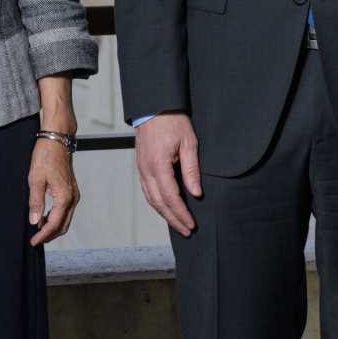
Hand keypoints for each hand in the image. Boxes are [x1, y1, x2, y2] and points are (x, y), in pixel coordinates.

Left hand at [28, 137, 79, 244]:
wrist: (57, 140)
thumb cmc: (46, 156)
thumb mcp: (35, 180)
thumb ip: (36, 202)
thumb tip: (34, 221)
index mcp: (64, 196)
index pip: (54, 224)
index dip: (43, 235)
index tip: (34, 241)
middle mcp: (73, 197)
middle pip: (63, 225)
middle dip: (50, 235)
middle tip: (36, 240)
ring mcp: (74, 194)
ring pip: (66, 219)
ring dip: (53, 227)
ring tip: (38, 230)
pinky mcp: (71, 190)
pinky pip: (66, 210)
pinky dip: (56, 217)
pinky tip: (45, 217)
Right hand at [135, 112, 201, 236]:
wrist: (154, 107)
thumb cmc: (173, 122)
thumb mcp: (189, 143)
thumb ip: (192, 170)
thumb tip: (196, 194)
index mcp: (159, 165)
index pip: (171, 197)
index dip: (181, 213)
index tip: (192, 224)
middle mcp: (147, 170)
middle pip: (159, 203)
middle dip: (173, 219)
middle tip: (187, 231)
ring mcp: (141, 169)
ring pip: (151, 199)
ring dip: (164, 214)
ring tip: (178, 224)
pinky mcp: (141, 166)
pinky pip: (147, 190)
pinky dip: (156, 203)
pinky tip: (165, 208)